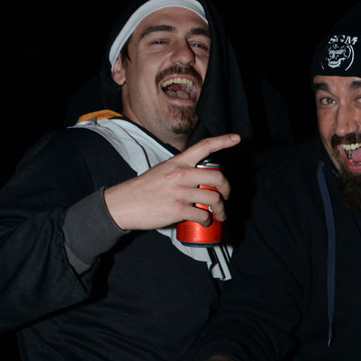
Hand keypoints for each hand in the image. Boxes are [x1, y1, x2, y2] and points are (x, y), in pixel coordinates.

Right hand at [103, 135, 237, 231]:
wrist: (123, 204)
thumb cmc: (143, 190)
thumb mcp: (162, 172)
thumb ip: (180, 172)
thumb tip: (198, 181)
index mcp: (177, 162)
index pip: (204, 146)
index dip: (223, 141)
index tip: (236, 138)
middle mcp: (180, 174)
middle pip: (217, 177)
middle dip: (227, 189)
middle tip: (226, 197)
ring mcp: (179, 192)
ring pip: (213, 198)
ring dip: (221, 210)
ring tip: (219, 215)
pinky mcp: (177, 209)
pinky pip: (202, 215)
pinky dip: (208, 221)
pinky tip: (205, 222)